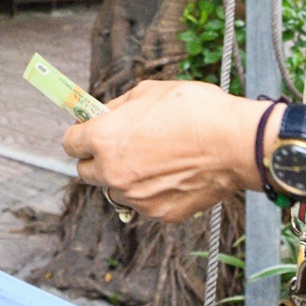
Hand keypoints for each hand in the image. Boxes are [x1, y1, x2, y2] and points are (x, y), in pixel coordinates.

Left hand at [60, 80, 263, 221]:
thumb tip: (105, 113)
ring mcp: (135, 197)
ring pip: (117, 190)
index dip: (80, 136)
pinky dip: (153, 192)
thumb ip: (118, 106)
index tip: (88, 133)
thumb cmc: (195, 111)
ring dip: (127, 178)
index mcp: (103, 139)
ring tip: (156, 160)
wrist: (235, 143)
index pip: (70, 144)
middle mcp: (112, 172)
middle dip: (98, 160)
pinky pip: (145, 203)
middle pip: (86, 172)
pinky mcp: (159, 213)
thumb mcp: (149, 92)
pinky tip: (174, 174)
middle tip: (121, 147)